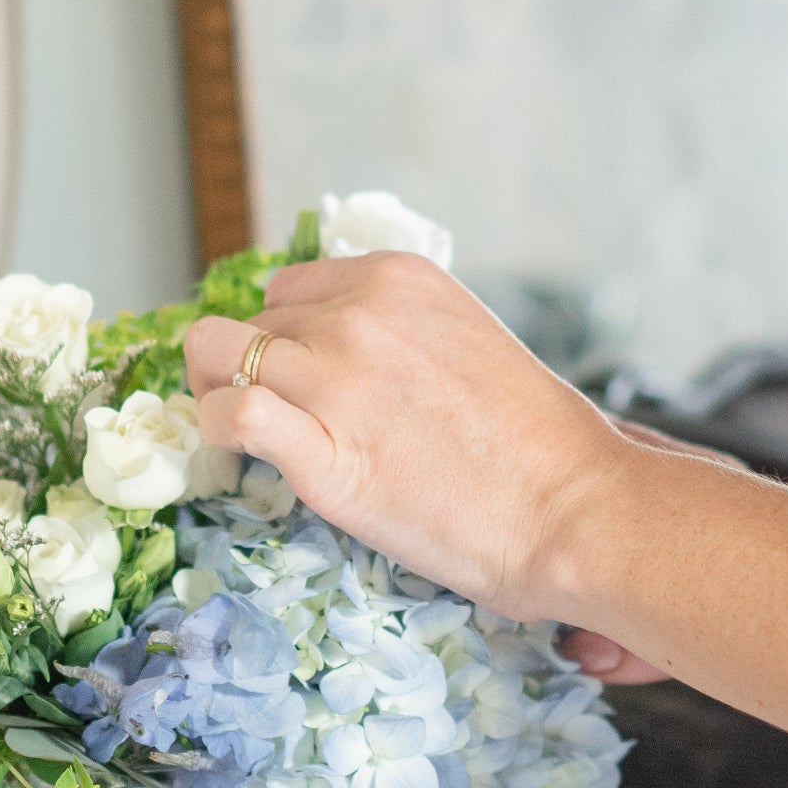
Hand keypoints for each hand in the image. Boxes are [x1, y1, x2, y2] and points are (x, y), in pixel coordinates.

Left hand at [184, 253, 624, 625]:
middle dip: (247, 366)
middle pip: (250, 323)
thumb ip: (397, 334)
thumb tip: (340, 358)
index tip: (294, 377)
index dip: (281, 337)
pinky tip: (235, 457)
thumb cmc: (538, 444)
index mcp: (396, 278)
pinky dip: (214, 431)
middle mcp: (357, 315)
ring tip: (238, 435)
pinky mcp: (321, 453)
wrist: (574, 509)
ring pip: (215, 355)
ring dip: (213, 394)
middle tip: (267, 415)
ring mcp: (334, 379)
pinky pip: (227, 415)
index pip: (287, 289)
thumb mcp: (464, 341)